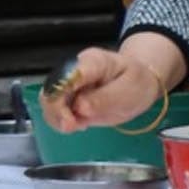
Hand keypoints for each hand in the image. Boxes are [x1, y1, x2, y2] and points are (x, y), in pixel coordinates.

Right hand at [41, 39, 176, 131]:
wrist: (140, 83)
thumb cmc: (137, 81)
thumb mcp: (129, 89)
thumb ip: (105, 98)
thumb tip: (80, 108)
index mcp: (92, 62)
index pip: (67, 77)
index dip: (61, 98)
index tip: (69, 119)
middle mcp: (75, 71)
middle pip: (52, 89)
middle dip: (57, 111)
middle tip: (74, 126)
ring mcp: (70, 85)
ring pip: (49, 101)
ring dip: (57, 118)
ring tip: (79, 126)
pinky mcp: (70, 98)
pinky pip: (56, 110)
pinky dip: (62, 121)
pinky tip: (78, 125)